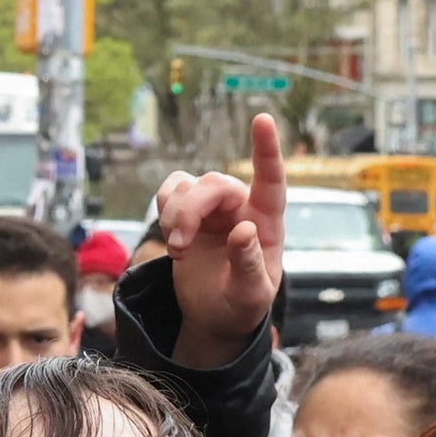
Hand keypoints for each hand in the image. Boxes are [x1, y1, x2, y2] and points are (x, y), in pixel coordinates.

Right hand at [148, 111, 285, 369]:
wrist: (214, 316)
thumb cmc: (241, 306)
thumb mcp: (250, 296)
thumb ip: (248, 264)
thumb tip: (243, 229)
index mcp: (267, 223)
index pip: (271, 180)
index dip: (266, 150)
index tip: (262, 119)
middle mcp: (241, 206)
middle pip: (213, 184)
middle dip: (191, 210)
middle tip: (179, 245)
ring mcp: (213, 207)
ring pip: (188, 185)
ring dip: (175, 214)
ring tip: (178, 250)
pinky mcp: (187, 211)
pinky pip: (170, 190)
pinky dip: (164, 209)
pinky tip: (173, 236)